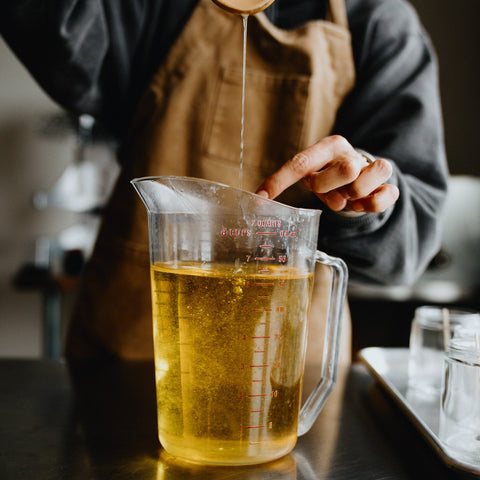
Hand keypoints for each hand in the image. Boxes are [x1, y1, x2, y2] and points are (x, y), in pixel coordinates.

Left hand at [256, 135, 399, 212]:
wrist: (362, 174)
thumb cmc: (331, 176)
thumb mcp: (314, 175)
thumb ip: (311, 183)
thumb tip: (318, 202)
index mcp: (328, 146)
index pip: (301, 163)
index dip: (279, 181)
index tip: (261, 199)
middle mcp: (350, 153)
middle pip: (343, 170)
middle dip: (329, 188)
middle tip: (329, 192)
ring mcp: (371, 166)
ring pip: (362, 182)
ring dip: (352, 196)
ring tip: (347, 197)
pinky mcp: (387, 183)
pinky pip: (385, 196)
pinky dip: (372, 205)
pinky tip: (363, 203)